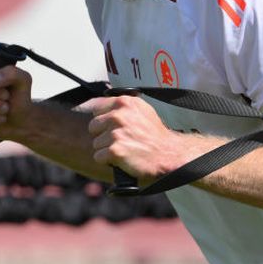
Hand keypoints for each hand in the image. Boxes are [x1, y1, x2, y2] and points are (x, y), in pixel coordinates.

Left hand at [86, 95, 200, 177]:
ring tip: (124, 149)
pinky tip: (122, 158)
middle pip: (93, 126)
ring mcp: (116, 133)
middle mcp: (118, 115)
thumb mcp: (142, 110)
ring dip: (106, 149)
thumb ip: (122, 106)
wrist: (168, 154)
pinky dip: (108, 161)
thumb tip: (99, 103)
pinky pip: (98, 157)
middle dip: (103, 135)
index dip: (104, 120)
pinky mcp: (115, 150)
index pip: (97, 109)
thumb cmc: (155, 134)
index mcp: (124, 102)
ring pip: (96, 143)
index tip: (114, 126)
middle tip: (121, 140)